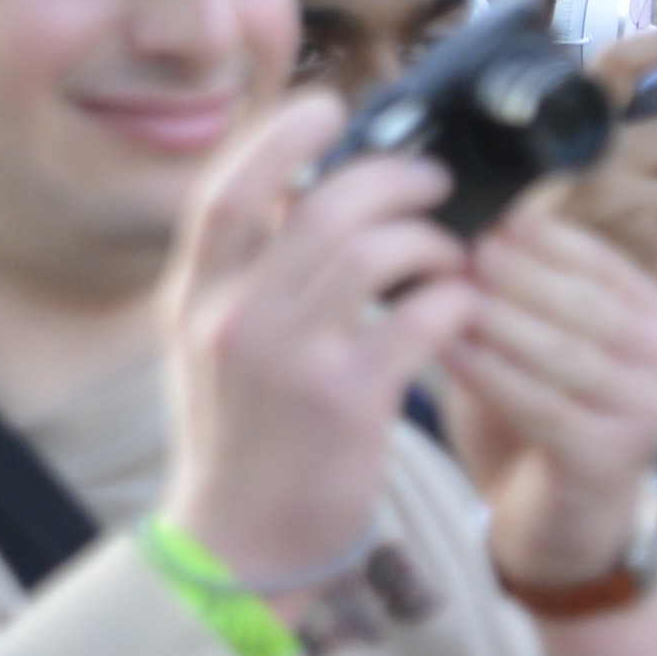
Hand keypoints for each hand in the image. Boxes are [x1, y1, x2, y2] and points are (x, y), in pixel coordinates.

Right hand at [159, 95, 473, 583]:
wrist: (239, 546)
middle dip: (388, 180)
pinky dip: (451, 300)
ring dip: (429, 241)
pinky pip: (416, 320)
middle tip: (432, 182)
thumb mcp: (212, 350)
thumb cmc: (241, 444)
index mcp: (194, 300)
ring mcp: (288, 360)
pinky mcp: (346, 403)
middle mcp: (233, 319)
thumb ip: (245, 280)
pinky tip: (462, 306)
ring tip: (453, 254)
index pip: (225, 192)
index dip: (279, 137)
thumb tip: (300, 202)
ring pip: (371, 253)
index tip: (330, 109)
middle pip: (318, 208)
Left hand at [433, 208, 656, 588]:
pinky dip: (492, 375)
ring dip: (502, 321)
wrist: (562, 521)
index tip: (494, 222)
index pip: (607, 267)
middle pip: (589, 306)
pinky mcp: (610, 460)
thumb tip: (479, 231)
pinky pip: (543, 407)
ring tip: (447, 297)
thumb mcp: (542, 343)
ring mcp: (648, 416)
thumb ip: (525, 295)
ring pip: (566, 354)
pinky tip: (450, 350)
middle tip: (465, 254)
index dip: (549, 241)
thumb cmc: (546, 420)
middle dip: (522, 276)